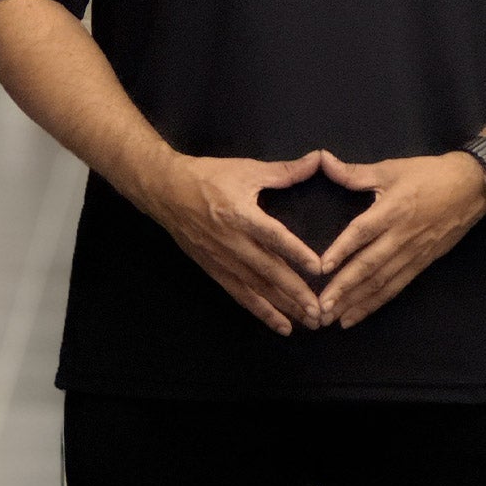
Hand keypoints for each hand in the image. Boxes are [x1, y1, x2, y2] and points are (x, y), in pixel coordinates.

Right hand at [147, 150, 326, 336]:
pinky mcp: (214, 270)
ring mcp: (222, 260)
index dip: (295, 252)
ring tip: (309, 323)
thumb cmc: (208, 177)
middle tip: (320, 311)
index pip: (272, 237)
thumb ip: (284, 171)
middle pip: (267, 271)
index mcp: (240, 215)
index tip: (317, 268)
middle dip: (295, 293)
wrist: (165, 191)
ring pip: (257, 289)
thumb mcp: (246, 169)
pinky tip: (281, 325)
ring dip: (284, 308)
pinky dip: (261, 312)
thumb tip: (318, 160)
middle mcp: (232, 242)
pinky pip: (240, 295)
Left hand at [316, 149, 485, 328]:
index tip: (322, 268)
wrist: (472, 187)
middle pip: (369, 265)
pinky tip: (356, 315)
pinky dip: (375, 303)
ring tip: (332, 318)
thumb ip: (355, 172)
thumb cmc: (429, 175)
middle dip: (344, 288)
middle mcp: (401, 236)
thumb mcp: (392, 168)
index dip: (342, 249)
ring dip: (356, 302)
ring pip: (381, 282)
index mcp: (393, 209)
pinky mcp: (421, 264)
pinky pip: (395, 287)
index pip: (363, 232)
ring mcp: (413, 253)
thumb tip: (322, 160)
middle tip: (321, 307)